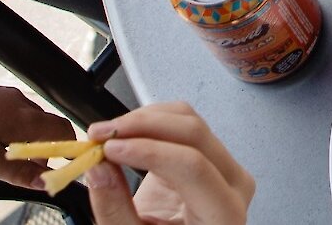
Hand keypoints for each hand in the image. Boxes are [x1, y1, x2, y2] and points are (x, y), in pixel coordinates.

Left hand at [0, 81, 69, 190]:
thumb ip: (20, 173)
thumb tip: (45, 182)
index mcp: (24, 116)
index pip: (62, 129)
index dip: (66, 149)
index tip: (60, 166)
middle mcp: (17, 100)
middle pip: (45, 124)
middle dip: (43, 148)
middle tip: (29, 170)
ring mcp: (0, 94)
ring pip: (25, 118)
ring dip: (25, 138)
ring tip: (2, 159)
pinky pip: (8, 111)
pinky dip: (8, 128)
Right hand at [78, 103, 255, 224]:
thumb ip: (115, 209)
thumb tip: (97, 168)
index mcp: (224, 212)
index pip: (192, 166)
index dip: (149, 150)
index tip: (109, 148)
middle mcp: (234, 181)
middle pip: (192, 133)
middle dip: (141, 126)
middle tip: (100, 135)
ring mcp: (224, 162)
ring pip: (187, 119)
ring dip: (142, 119)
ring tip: (107, 134)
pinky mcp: (208, 151)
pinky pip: (181, 122)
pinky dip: (149, 120)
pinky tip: (125, 133)